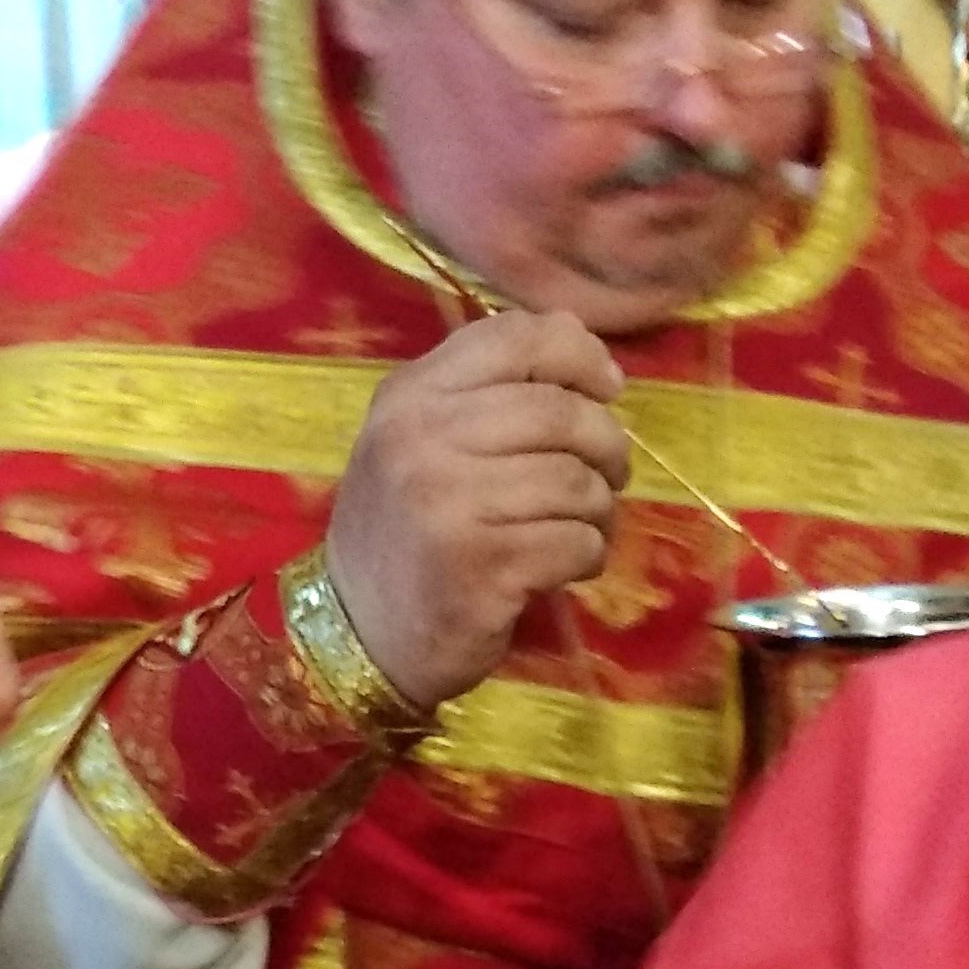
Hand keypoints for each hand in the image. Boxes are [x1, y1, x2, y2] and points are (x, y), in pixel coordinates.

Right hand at [324, 314, 630, 713]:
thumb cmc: (406, 530)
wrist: (359, 632)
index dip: (579, 355)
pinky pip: (577, 542)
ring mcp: (449, 503)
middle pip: (561, 411)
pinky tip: (563, 567)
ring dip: (599, 510)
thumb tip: (584, 342)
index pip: (517, 336)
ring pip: (577, 481)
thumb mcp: (422, 440)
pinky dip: (587, 556)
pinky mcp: (482, 567)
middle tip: (608, 474)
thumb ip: (488, 388)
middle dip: (606, 445)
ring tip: (581, 527)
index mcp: (411, 394)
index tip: (607, 390)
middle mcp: (422, 439)